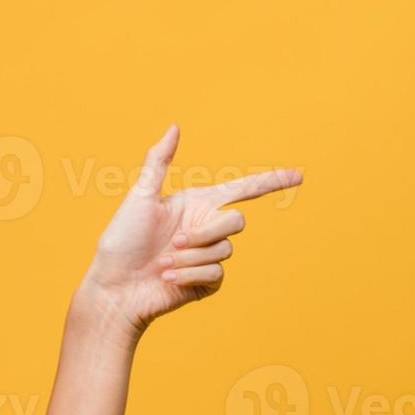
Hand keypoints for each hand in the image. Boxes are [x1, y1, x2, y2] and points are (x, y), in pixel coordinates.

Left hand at [81, 124, 302, 336]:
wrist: (115, 288)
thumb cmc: (121, 241)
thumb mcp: (140, 198)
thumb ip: (158, 162)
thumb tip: (174, 127)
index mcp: (196, 204)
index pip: (242, 190)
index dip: (271, 182)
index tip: (299, 175)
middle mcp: (206, 228)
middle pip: (236, 221)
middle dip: (204, 233)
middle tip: (172, 242)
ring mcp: (208, 256)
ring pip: (225, 249)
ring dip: (190, 257)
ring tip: (162, 264)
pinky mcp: (207, 281)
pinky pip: (217, 273)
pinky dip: (190, 275)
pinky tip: (168, 279)